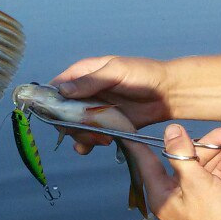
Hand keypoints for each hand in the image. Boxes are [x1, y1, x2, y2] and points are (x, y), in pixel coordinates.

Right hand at [52, 55, 172, 152]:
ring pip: (74, 127)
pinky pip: (89, 135)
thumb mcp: (116, 71)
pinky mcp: (105, 124)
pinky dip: (86, 143)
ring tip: (97, 139)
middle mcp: (85, 92)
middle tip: (85, 130)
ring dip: (80, 135)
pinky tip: (91, 147)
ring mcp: (94, 110)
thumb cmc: (143, 75)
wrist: (168, 93)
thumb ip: (90, 81)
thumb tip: (62, 91)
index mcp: (84, 74)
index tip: (56, 115)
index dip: (52, 101)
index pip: (57, 87)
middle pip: (63, 112)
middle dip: (69, 124)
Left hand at [125, 124, 220, 219]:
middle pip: (184, 159)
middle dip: (208, 143)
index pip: (145, 160)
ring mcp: (191, 198)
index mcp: (160, 192)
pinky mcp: (209, 201)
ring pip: (201, 166)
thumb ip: (181, 154)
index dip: (140, 141)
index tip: (130, 122)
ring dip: (220, 152)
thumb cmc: (214, 218)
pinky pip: (212, 178)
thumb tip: (170, 129)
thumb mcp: (197, 182)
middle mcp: (172, 194)